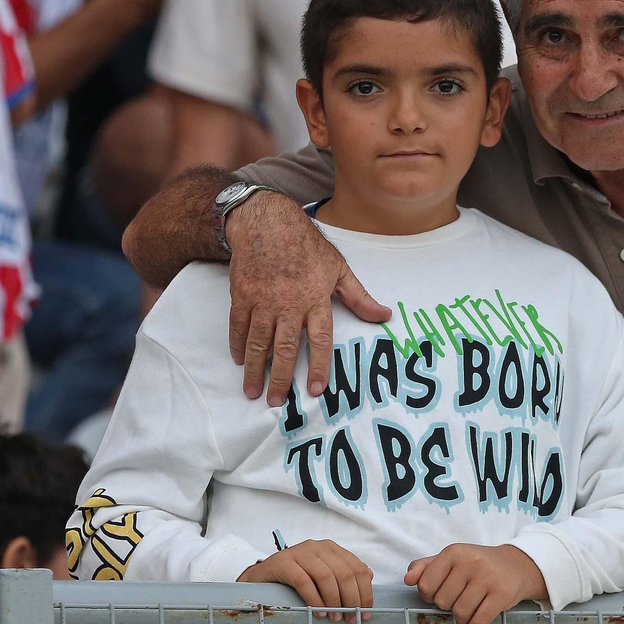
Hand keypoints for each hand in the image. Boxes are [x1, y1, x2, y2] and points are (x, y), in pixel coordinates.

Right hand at [225, 190, 391, 404]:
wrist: (267, 221)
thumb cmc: (307, 245)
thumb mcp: (339, 268)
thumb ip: (360, 296)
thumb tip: (385, 315)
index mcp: (316, 299)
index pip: (320, 340)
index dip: (319, 366)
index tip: (316, 390)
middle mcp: (289, 303)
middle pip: (285, 348)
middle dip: (281, 379)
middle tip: (277, 402)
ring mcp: (263, 299)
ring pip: (258, 341)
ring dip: (255, 369)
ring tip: (253, 392)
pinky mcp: (242, 294)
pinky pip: (238, 325)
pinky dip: (237, 344)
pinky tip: (239, 360)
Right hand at [239, 539, 372, 623]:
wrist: (261, 577)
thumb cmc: (294, 578)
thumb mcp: (321, 574)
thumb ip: (342, 573)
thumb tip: (369, 577)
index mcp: (331, 548)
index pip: (357, 568)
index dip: (364, 592)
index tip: (365, 612)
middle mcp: (317, 547)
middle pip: (344, 573)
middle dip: (351, 600)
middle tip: (350, 619)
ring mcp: (300, 553)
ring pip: (326, 576)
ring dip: (333, 601)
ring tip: (334, 618)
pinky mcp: (283, 563)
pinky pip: (304, 582)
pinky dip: (314, 599)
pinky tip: (318, 612)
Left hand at [405, 544, 547, 623]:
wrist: (517, 566)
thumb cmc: (478, 564)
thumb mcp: (452, 559)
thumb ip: (426, 567)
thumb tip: (408, 578)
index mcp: (454, 552)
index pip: (426, 585)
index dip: (429, 595)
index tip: (440, 593)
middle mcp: (470, 562)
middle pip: (442, 601)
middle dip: (447, 606)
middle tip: (458, 599)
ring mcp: (487, 578)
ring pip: (459, 613)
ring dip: (461, 618)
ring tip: (468, 610)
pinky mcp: (502, 595)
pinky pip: (478, 622)